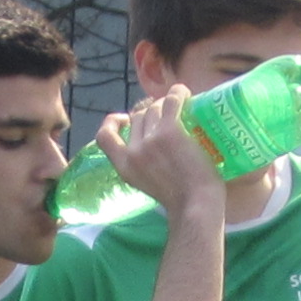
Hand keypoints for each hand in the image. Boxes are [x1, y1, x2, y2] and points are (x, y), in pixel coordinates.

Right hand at [99, 88, 221, 220]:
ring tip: (180, 105)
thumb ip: (142, 166)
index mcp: (124, 167)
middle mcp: (133, 152)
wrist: (196, 206)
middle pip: (136, 118)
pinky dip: (179, 93)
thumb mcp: (147, 185)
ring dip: (166, 103)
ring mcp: (150, 140)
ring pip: (153, 109)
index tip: (124, 119)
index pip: (104, 137)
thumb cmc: (180, 201)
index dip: (112, 122)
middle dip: (150, 112)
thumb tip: (150, 145)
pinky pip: (171, 102)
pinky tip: (186, 93)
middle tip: (168, 114)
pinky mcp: (170, 132)